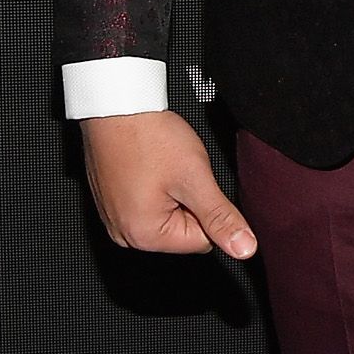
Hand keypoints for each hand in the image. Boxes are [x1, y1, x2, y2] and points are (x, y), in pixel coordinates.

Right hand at [81, 108, 257, 258]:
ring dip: (170, 193)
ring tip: (160, 167)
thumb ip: (221, 217)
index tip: (190, 183)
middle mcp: (123, 233)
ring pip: (165, 215)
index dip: (205, 209)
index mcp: (143, 236)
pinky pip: (146, 203)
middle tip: (175, 173)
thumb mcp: (195, 177)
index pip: (201, 241)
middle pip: (181, 231)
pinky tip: (148, 165)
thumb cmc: (147, 136)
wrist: (116, 105)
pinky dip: (153, 185)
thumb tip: (244, 248)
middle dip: (187, 202)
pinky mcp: (110, 201)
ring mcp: (113, 217)